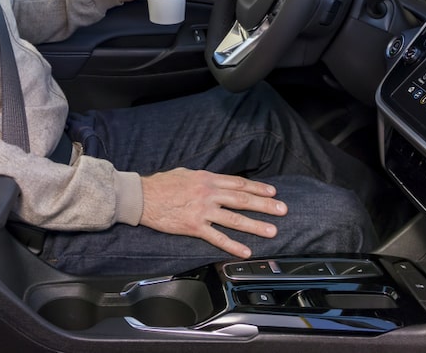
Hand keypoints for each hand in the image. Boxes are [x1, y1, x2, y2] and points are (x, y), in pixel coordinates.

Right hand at [139, 168, 286, 257]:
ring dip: (255, 225)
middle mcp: (209, 194)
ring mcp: (203, 211)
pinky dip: (233, 245)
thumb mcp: (186, 173)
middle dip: (265, 205)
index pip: (239, 183)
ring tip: (272, 230)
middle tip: (282, 209)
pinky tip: (245, 251)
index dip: (258, 188)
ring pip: (234, 218)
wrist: (142, 196)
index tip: (273, 192)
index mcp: (208, 179)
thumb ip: (203, 178)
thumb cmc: (162, 183)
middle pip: (242, 199)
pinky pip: (217, 237)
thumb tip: (215, 181)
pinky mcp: (194, 227)